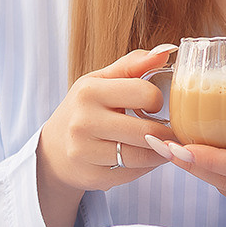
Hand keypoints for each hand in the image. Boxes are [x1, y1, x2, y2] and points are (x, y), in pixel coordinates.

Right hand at [37, 45, 176, 226]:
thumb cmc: (85, 109)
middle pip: (147, 131)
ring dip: (160, 152)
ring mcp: (85, 152)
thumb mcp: (102, 81)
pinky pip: (134, 174)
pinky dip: (145, 167)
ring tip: (162, 144)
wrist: (53, 149)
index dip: (157, 100)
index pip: (144, 94)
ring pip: (143, 156)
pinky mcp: (93, 177)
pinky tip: (143, 158)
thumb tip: (169, 49)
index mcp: (90, 91)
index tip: (154, 105)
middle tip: (172, 131)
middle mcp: (83, 122)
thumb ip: (134, 64)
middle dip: (167, 133)